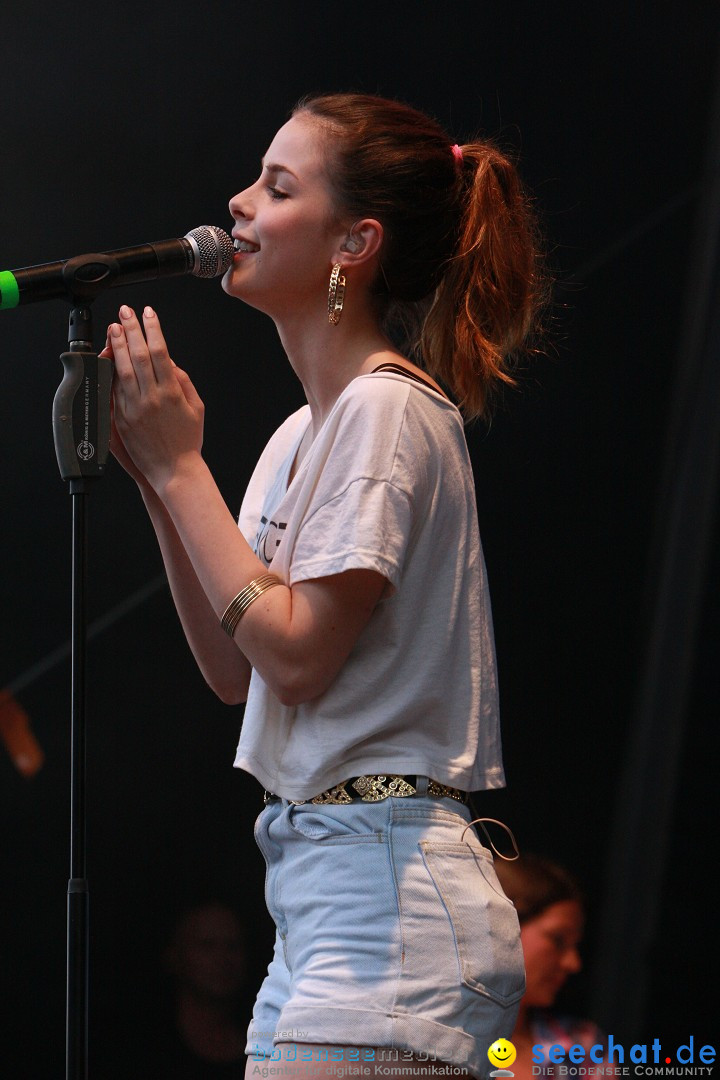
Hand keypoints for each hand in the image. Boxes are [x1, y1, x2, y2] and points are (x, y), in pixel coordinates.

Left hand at [109, 305, 204, 494]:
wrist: (174, 470)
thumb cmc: (188, 441)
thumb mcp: (196, 407)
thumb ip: (183, 380)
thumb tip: (168, 360)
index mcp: (172, 392)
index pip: (160, 351)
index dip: (153, 329)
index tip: (148, 313)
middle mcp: (152, 397)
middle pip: (138, 354)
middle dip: (131, 329)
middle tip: (124, 312)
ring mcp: (135, 408)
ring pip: (122, 369)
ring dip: (117, 345)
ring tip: (114, 328)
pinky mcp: (123, 419)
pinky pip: (115, 390)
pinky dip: (112, 371)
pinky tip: (110, 358)